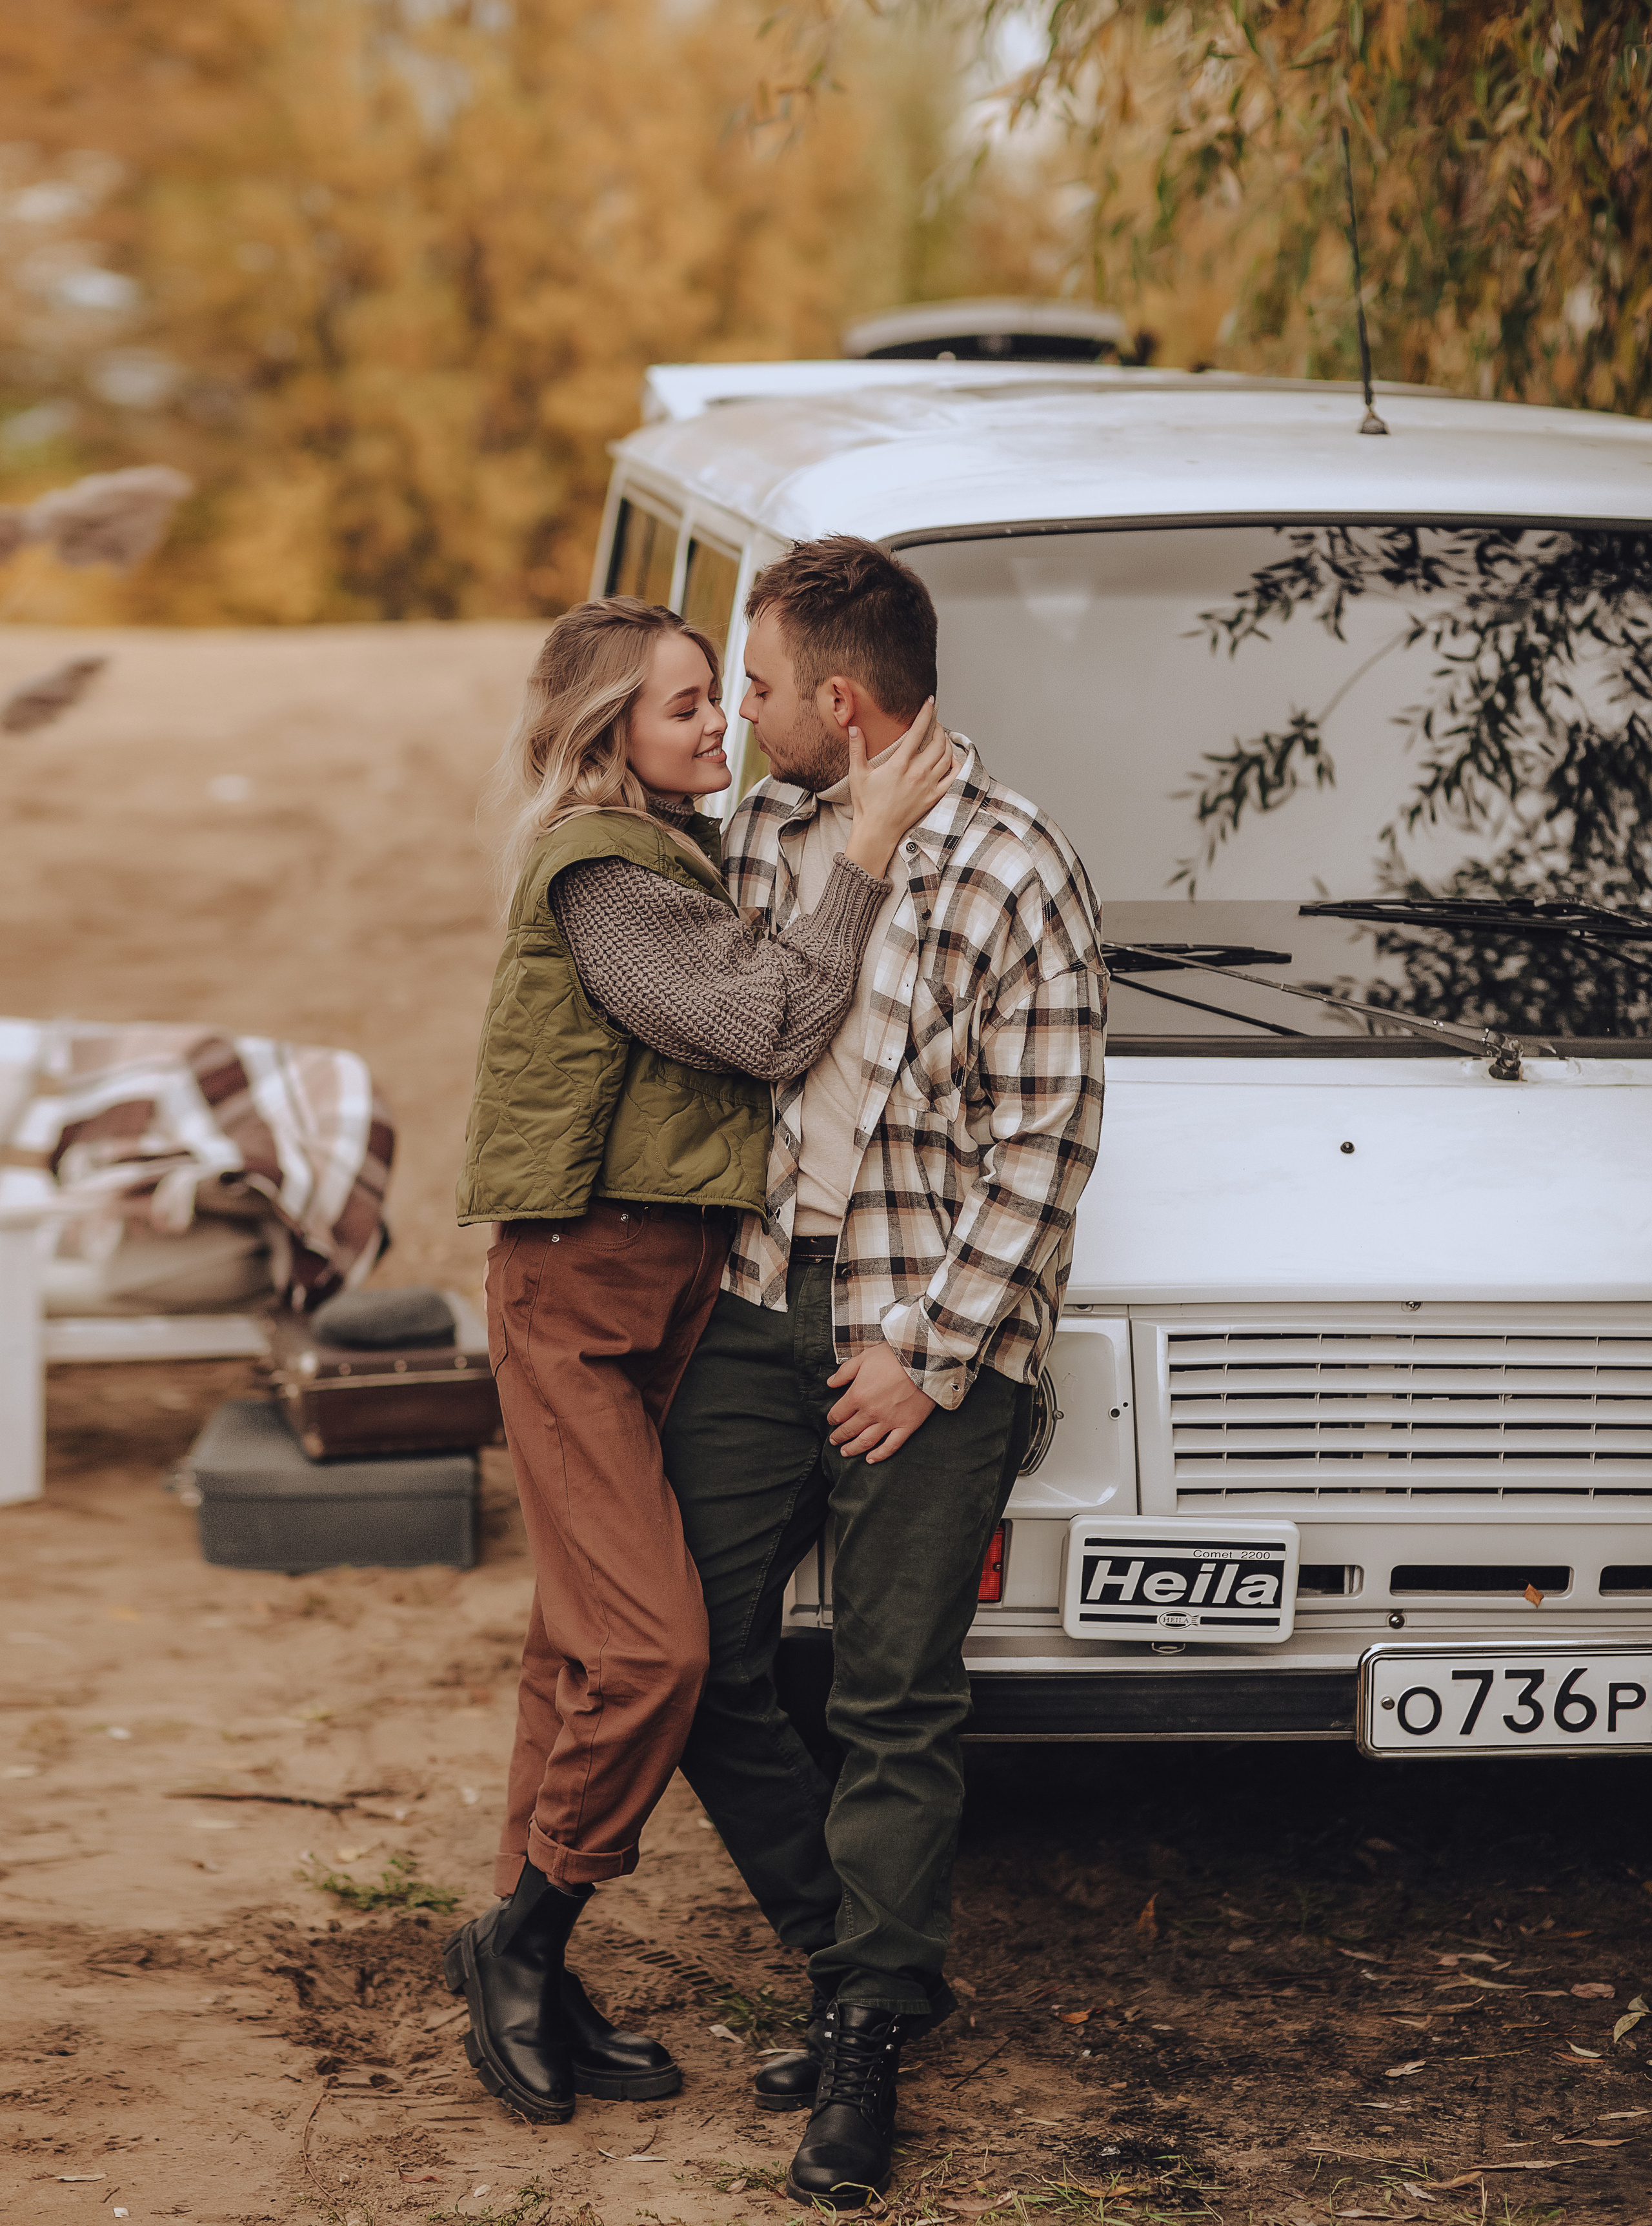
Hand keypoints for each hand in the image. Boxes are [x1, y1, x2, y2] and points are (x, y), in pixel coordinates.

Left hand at [826, 1343, 935, 1462]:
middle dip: (839, 1437)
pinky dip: (880, 1455)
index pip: (838, 1414)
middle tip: (835, 1441)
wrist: (925, 1361)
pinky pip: (891, 1446)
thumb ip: (845, 1372)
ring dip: (853, 1449)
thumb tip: (830, 1383)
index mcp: (857, 1395)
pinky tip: (871, 1460)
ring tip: (846, 1453)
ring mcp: (889, 1421)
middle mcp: (870, 1412)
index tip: (831, 1421)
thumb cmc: (894, 1356)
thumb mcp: (864, 1357)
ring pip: (866, 1441)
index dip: (832, 1419)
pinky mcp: (906, 1426)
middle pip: (849, 1430)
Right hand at [841, 700, 953, 878]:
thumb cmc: (867, 804)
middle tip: (934, 722)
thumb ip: (857, 749)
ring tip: (941, 737)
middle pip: (938, 742)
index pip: (917, 732)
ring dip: (946, 743)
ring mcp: (929, 785)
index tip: (930, 702)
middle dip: (939, 728)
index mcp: (899, 764)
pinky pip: (953, 776)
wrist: (878, 832)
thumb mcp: (857, 775)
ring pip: (947, 756)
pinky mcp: (934, 796)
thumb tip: (853, 728)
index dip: (926, 714)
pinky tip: (950, 758)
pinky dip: (955, 763)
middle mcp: (917, 773)